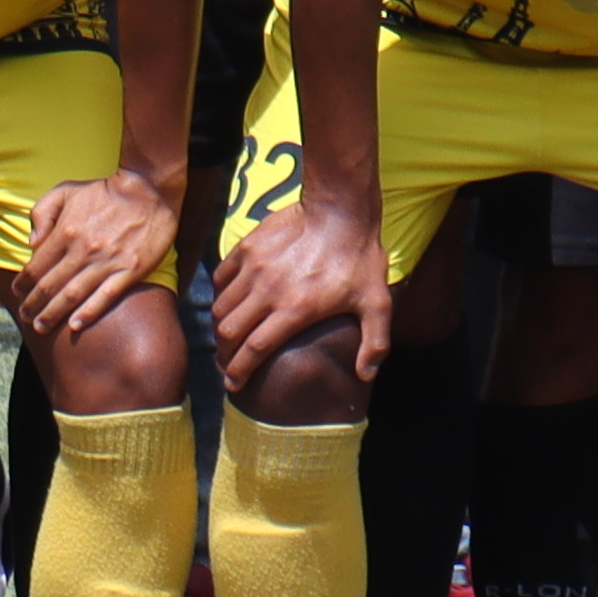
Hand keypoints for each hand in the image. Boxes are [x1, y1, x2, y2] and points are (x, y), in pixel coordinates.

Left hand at [13, 164, 176, 347]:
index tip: (16, 294)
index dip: (23, 283)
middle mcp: (82, 250)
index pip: (37, 266)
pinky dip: (89, 313)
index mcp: (65, 232)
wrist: (148, 190)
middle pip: (50, 285)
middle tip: (24, 318)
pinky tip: (75, 325)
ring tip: (41, 327)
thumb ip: (42, 213)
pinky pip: (106, 296)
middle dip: (34, 304)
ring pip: (73, 295)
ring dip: (54, 313)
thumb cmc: (103, 191)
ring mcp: (107, 262)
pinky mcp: (131, 270)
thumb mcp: (64, 191)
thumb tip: (31, 242)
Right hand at [210, 193, 390, 389]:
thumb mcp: (377, 303)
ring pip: (220, 307)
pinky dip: (220, 296)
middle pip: (229, 331)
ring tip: (227, 337)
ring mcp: (252, 269)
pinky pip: (221, 280)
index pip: (255, 349)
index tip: (232, 385)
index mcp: (295, 310)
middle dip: (224, 353)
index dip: (239, 371)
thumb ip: (374, 342)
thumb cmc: (360, 259)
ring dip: (221, 327)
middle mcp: (267, 292)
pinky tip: (229, 302)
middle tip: (227, 364)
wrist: (339, 211)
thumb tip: (366, 375)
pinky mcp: (245, 250)